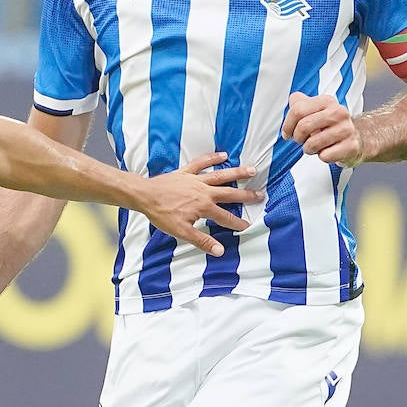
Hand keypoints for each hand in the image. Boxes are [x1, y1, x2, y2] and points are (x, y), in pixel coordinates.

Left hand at [140, 151, 263, 255]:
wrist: (144, 195)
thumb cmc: (161, 214)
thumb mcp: (181, 232)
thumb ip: (202, 241)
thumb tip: (220, 251)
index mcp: (204, 207)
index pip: (226, 218)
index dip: (239, 224)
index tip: (251, 227)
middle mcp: (203, 191)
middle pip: (230, 194)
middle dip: (246, 196)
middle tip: (261, 195)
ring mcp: (195, 180)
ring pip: (221, 175)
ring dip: (237, 173)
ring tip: (252, 170)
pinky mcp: (186, 172)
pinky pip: (201, 163)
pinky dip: (212, 158)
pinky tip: (223, 155)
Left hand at [282, 92, 363, 165]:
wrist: (358, 137)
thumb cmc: (332, 125)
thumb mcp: (316, 109)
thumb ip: (301, 103)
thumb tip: (293, 100)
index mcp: (327, 101)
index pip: (297, 110)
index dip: (287, 125)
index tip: (287, 133)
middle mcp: (339, 113)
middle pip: (303, 126)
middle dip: (298, 137)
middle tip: (302, 140)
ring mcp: (346, 129)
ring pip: (312, 144)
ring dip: (309, 149)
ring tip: (316, 146)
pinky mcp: (351, 146)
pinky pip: (325, 156)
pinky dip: (322, 156)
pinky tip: (328, 150)